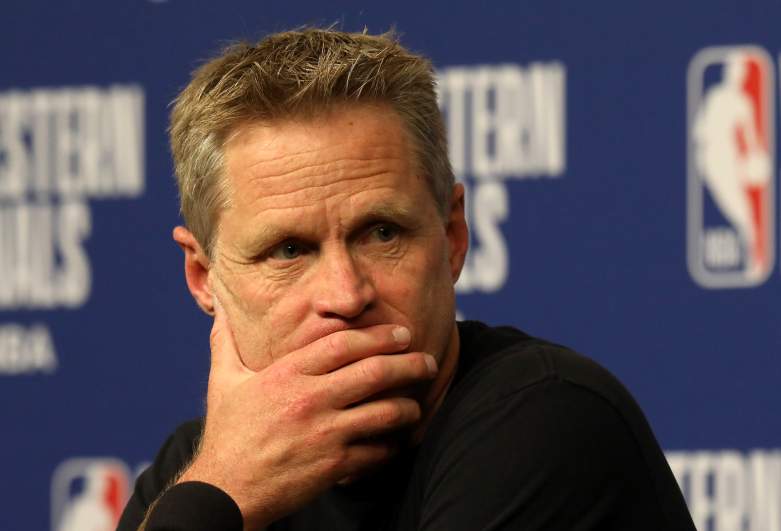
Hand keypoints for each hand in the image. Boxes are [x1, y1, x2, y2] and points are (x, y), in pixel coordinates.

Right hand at [177, 298, 437, 528]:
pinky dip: (393, 445)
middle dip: (409, 364)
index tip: (402, 334)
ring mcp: (324, 433)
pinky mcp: (334, 465)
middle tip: (426, 362)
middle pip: (375, 372)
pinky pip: (378, 451)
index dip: (379, 336)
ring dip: (409, 407)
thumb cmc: (227, 435)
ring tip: (416, 405)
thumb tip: (219, 310)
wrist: (225, 491)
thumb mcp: (224, 383)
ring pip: (385, 412)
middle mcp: (310, 399)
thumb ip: (227, 344)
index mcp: (287, 374)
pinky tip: (397, 441)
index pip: (344, 344)